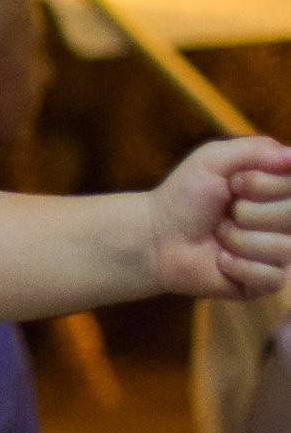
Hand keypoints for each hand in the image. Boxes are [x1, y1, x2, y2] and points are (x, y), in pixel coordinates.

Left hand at [145, 137, 290, 299]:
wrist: (155, 238)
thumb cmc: (183, 197)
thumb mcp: (213, 160)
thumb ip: (257, 149)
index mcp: (281, 189)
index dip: (262, 185)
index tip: (233, 184)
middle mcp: (287, 220)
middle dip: (248, 212)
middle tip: (224, 213)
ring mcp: (279, 252)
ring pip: (285, 248)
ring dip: (239, 240)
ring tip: (219, 236)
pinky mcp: (266, 282)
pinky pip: (272, 277)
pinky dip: (238, 266)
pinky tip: (220, 261)